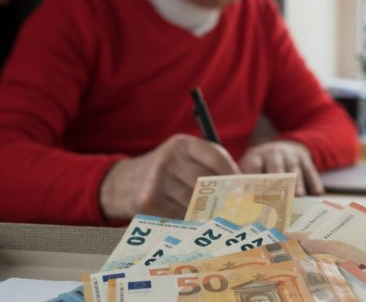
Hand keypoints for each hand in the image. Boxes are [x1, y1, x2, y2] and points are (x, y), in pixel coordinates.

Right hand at [99, 134, 239, 220]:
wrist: (122, 183)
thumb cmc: (163, 172)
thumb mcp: (181, 158)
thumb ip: (206, 166)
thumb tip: (238, 188)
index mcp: (182, 144)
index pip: (216, 157)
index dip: (233, 174)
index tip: (243, 188)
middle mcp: (169, 159)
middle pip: (207, 182)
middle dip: (222, 197)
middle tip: (234, 208)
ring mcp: (158, 180)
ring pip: (194, 202)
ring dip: (205, 212)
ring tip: (213, 217)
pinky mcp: (149, 201)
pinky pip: (179, 215)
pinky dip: (188, 220)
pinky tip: (190, 221)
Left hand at [239, 141, 323, 195]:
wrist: (284, 146)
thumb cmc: (263, 166)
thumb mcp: (251, 169)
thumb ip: (248, 184)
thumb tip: (245, 206)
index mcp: (255, 156)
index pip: (254, 168)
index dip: (256, 183)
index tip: (257, 198)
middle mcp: (272, 152)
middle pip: (275, 167)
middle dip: (278, 183)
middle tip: (280, 198)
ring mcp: (289, 153)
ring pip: (293, 168)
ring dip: (297, 182)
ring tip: (299, 196)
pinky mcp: (304, 157)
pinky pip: (310, 169)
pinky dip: (314, 181)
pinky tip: (317, 193)